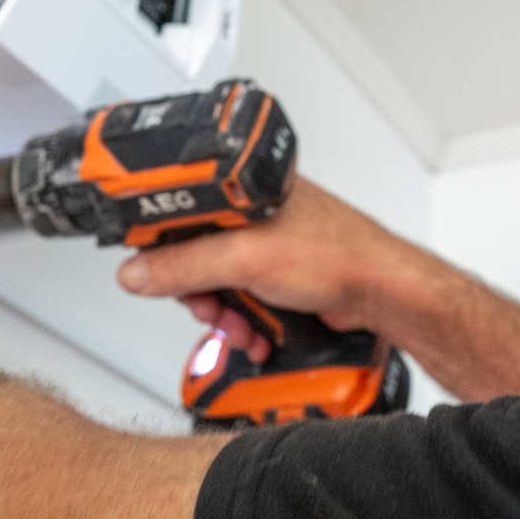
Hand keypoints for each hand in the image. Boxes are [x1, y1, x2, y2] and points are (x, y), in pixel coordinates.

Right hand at [115, 176, 424, 362]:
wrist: (381, 292)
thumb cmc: (337, 254)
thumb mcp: (244, 259)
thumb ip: (184, 266)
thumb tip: (138, 271)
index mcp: (242, 188)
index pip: (178, 209)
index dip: (159, 241)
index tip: (150, 270)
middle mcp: (253, 212)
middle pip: (193, 252)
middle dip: (195, 289)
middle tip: (204, 304)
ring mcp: (267, 244)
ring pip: (217, 281)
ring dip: (221, 311)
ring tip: (235, 323)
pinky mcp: (279, 274)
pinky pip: (242, 297)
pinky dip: (242, 319)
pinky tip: (253, 330)